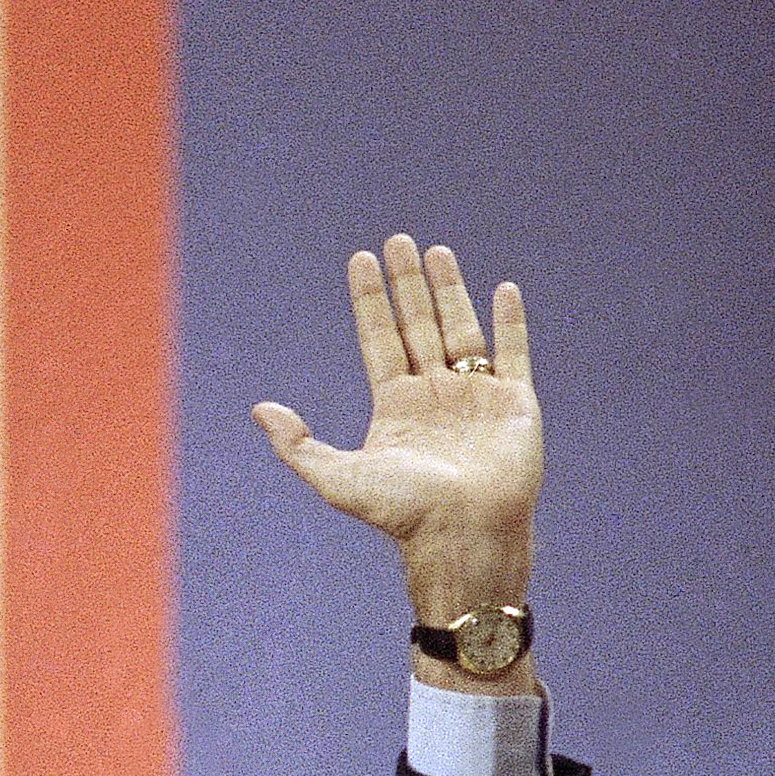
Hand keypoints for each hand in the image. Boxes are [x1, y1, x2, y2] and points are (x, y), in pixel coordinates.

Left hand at [252, 235, 541, 643]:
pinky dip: (511, 322)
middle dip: (407, 283)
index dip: (370, 300)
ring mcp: (475, 397)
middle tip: (397, 240)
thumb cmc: (402, 513)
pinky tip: (504, 289)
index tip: (361, 258)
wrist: (463, 535)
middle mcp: (433, 395)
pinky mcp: (515, 403)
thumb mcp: (337, 478)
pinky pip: (513, 353)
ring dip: (450, 289)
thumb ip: (297, 445)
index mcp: (394, 406)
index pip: (378, 338)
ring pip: (461, 329)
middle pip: (417, 325)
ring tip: (437, 250)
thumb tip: (259, 409)